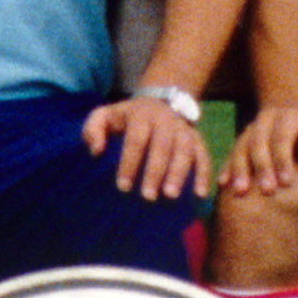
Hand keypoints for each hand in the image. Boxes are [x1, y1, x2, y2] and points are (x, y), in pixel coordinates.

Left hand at [84, 93, 207, 204]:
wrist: (161, 100)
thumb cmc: (127, 117)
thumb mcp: (105, 115)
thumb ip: (93, 129)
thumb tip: (95, 150)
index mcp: (141, 115)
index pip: (136, 140)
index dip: (129, 163)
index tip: (123, 186)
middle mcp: (165, 121)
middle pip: (162, 146)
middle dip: (155, 172)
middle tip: (148, 197)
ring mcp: (183, 130)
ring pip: (185, 151)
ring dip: (179, 174)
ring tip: (172, 196)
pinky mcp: (197, 139)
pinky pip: (204, 156)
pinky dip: (204, 174)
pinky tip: (200, 194)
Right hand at [221, 104, 297, 197]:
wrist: (292, 113)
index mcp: (289, 118)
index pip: (282, 138)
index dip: (283, 160)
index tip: (286, 184)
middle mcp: (266, 120)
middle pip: (259, 142)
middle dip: (261, 167)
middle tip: (266, 191)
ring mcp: (251, 127)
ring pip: (241, 146)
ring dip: (239, 169)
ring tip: (240, 192)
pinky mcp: (241, 137)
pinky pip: (231, 151)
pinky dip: (227, 167)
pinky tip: (223, 184)